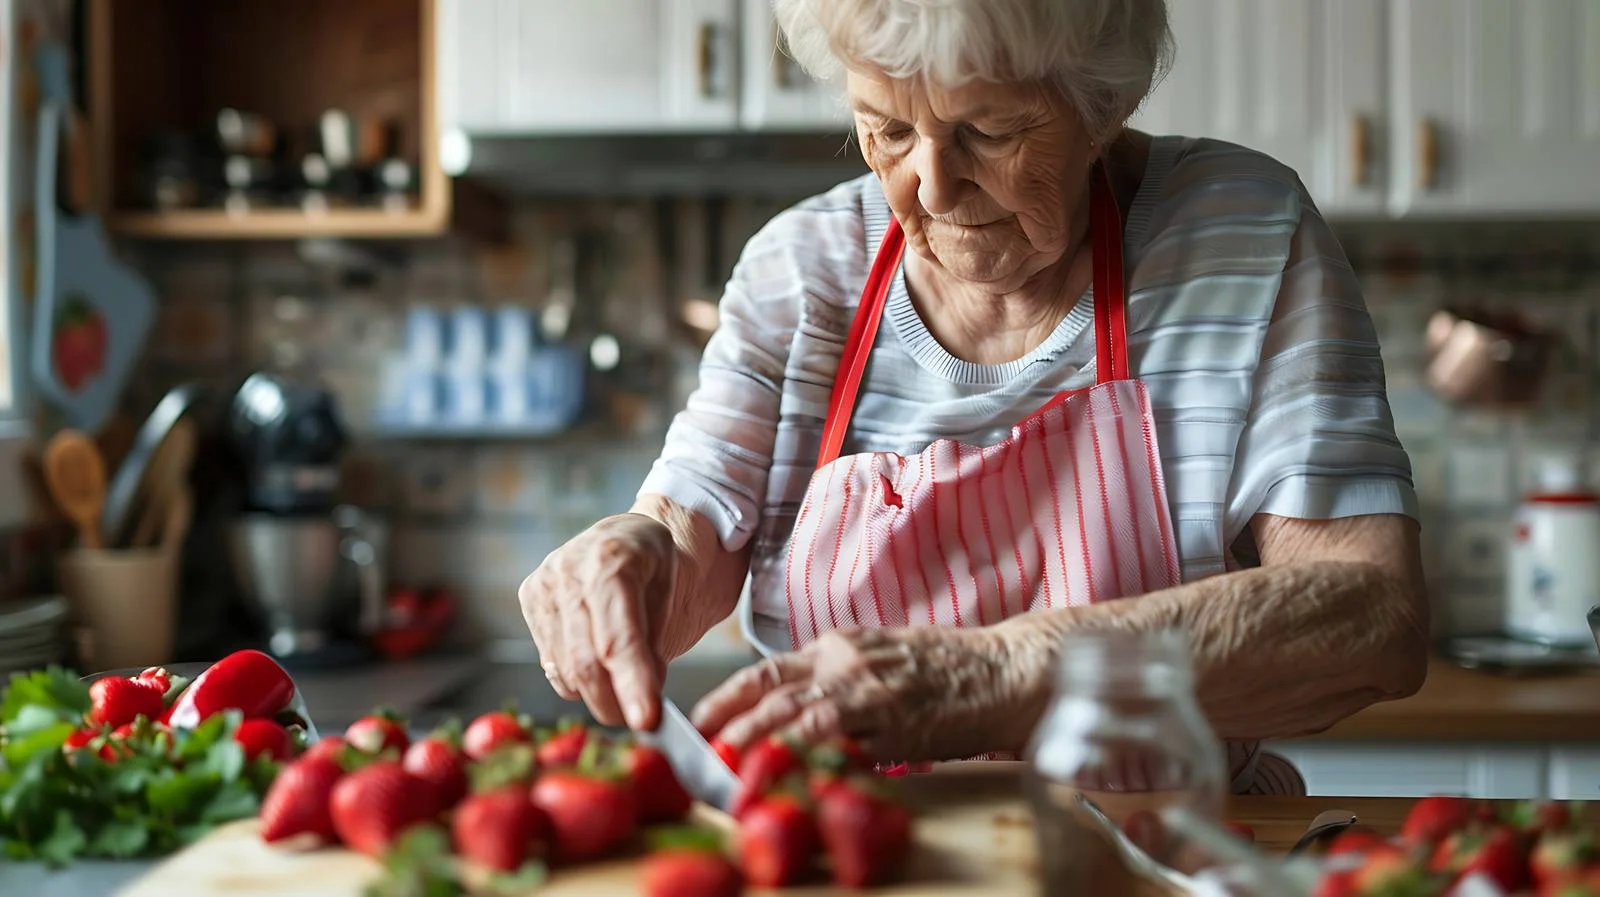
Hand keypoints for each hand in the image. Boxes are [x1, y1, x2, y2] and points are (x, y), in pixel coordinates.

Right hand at [518, 513, 678, 729]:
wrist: (632, 536)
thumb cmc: (658, 568)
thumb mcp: (674, 594)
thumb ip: (656, 646)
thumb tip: (642, 701)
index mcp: (612, 558)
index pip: (616, 638)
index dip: (631, 683)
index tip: (647, 720)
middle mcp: (568, 568)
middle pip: (584, 661)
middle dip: (615, 702)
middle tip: (643, 721)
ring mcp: (543, 584)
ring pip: (565, 670)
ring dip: (600, 695)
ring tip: (628, 684)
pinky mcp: (529, 599)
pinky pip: (552, 665)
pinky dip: (579, 682)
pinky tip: (600, 666)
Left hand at [691, 627, 1022, 761]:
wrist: (1004, 669)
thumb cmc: (946, 667)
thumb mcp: (880, 656)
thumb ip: (837, 679)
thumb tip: (794, 711)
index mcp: (839, 646)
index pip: (768, 671)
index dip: (728, 698)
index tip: (699, 722)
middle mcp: (847, 663)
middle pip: (773, 694)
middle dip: (731, 727)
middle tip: (700, 757)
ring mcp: (872, 692)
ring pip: (800, 717)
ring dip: (759, 746)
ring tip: (729, 772)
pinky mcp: (898, 724)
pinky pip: (848, 745)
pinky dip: (815, 762)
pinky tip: (790, 780)